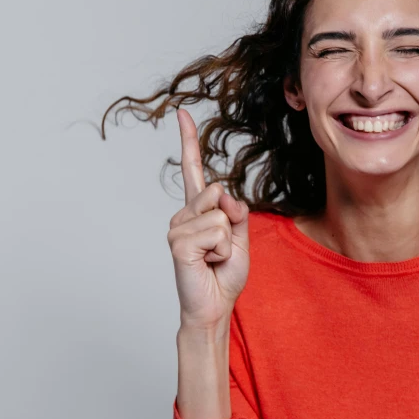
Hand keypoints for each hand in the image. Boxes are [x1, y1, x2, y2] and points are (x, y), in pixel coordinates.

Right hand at [167, 108, 249, 331]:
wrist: (215, 305)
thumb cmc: (224, 273)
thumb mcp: (240, 237)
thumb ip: (236, 212)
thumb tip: (224, 197)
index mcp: (198, 209)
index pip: (193, 169)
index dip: (188, 140)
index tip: (182, 112)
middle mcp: (183, 214)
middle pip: (219, 192)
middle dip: (232, 221)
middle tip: (221, 249)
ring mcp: (177, 228)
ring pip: (220, 215)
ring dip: (227, 241)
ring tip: (213, 258)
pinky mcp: (177, 243)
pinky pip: (215, 232)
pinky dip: (221, 251)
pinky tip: (207, 263)